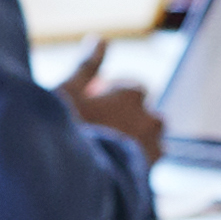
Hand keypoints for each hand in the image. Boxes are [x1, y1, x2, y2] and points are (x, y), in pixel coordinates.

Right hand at [56, 43, 165, 164]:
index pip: (134, 88)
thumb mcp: (68, 92)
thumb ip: (87, 65)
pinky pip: (149, 164)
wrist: (70, 181)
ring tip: (109, 151)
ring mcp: (154, 149)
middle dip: (130, 118)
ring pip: (151, 139)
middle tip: (103, 128)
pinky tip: (113, 169)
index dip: (115, 95)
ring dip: (137, 141)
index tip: (97, 104)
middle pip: (146, 113)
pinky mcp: (150, 176)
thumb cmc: (67, 131)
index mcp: (133, 94)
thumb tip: (100, 38)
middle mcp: (150, 119)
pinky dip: (136, 163)